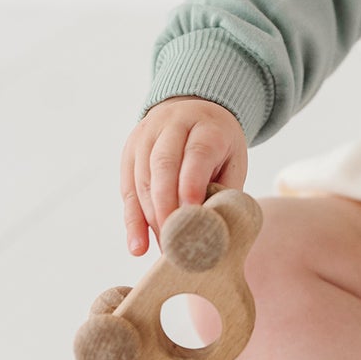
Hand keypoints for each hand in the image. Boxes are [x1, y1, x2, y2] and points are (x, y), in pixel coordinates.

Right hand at [120, 97, 248, 256]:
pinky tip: (138, 245)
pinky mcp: (129, 151)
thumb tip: (215, 232)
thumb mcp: (233, 160)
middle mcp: (172, 125)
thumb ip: (226, 191)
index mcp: (206, 125)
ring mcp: (146, 136)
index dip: (192, 185)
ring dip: (151, 219)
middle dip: (167, 208)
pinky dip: (132, 220)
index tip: (193, 217)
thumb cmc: (218, 145)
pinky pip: (127, 189)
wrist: (194, 110)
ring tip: (165, 249)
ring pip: (142, 179)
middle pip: (163, 166)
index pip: (197, 153)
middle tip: (177, 243)